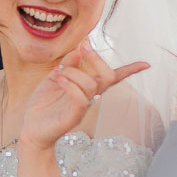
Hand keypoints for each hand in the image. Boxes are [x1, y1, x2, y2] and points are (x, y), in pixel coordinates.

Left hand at [19, 44, 148, 150]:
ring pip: (91, 85)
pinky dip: (71, 85)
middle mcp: (89, 98)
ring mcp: (82, 108)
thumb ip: (67, 64)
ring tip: (59, 73)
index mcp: (86, 88)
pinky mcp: (73, 118)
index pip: (112, 78)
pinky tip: (59, 80)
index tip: (146, 64)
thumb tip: (79, 50)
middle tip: (84, 47)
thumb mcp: (54, 78)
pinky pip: (80, 99)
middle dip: (98, 59)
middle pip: (107, 77)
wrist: (31, 129)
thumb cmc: (43, 106)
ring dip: (74, 72)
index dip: (129, 71)